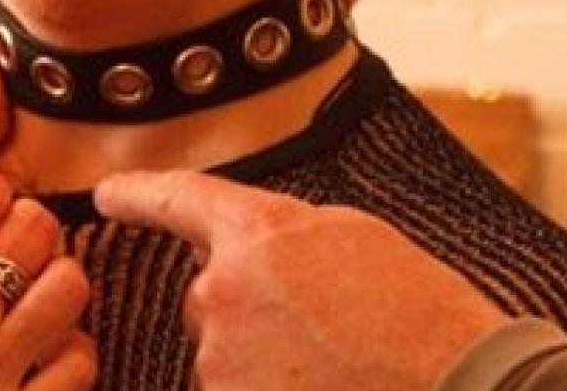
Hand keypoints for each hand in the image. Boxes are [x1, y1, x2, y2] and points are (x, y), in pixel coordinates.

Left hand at [95, 170, 505, 390]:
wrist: (460, 384)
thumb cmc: (422, 314)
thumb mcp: (353, 240)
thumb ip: (282, 238)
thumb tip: (241, 251)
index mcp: (260, 231)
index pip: (180, 199)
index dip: (138, 194)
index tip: (106, 195)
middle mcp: (226, 289)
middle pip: (209, 298)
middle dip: (249, 313)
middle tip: (325, 331)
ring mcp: (223, 358)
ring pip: (224, 357)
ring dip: (264, 364)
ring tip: (336, 366)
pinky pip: (234, 390)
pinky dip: (269, 390)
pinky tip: (326, 386)